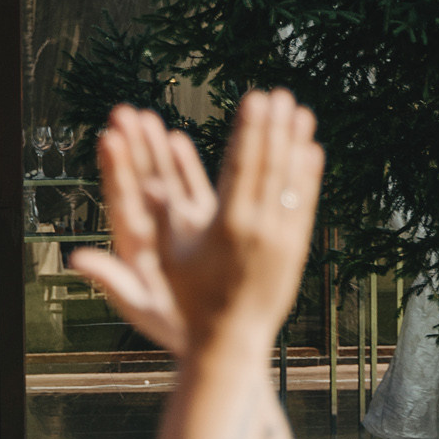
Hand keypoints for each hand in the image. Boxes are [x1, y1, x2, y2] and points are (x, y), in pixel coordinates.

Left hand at [69, 112, 196, 355]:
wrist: (211, 338)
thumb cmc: (171, 327)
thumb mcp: (138, 304)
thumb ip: (110, 280)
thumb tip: (75, 260)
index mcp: (136, 246)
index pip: (122, 199)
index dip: (115, 169)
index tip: (108, 138)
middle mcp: (154, 231)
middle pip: (140, 182)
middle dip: (132, 148)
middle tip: (123, 112)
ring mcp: (176, 227)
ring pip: (163, 181)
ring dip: (154, 150)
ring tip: (147, 117)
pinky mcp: (199, 229)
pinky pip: (191, 190)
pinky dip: (184, 167)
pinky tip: (179, 141)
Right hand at [132, 89, 321, 353]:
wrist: (229, 345)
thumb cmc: (188, 306)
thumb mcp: (163, 269)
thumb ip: (155, 230)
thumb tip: (127, 209)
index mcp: (227, 228)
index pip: (242, 167)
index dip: (250, 130)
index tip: (255, 99)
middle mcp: (260, 230)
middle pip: (271, 168)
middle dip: (275, 128)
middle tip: (279, 93)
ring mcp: (281, 240)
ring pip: (292, 183)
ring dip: (297, 144)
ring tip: (301, 111)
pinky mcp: (295, 251)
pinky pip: (304, 205)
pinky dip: (308, 177)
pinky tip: (312, 151)